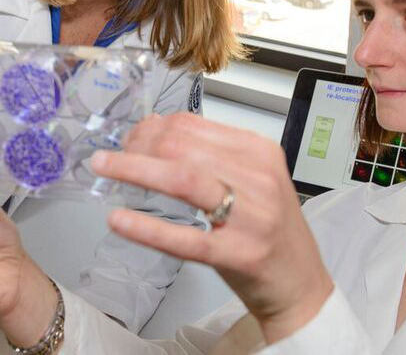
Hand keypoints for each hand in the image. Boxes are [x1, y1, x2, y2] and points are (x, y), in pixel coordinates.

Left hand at [92, 113, 333, 343]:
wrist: (300, 281)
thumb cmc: (271, 229)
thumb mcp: (253, 179)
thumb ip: (212, 154)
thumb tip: (157, 130)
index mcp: (259, 151)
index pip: (193, 125)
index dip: (152, 128)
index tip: (131, 137)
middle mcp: (258, 177)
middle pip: (183, 147)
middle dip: (138, 146)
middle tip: (111, 157)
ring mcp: (250, 216)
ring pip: (182, 180)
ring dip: (135, 170)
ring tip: (105, 170)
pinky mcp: (238, 254)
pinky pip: (184, 237)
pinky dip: (146, 227)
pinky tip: (119, 219)